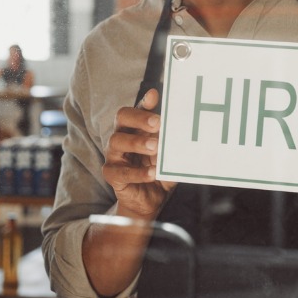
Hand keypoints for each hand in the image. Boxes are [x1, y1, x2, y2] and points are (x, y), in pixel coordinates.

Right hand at [102, 88, 176, 218]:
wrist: (149, 201)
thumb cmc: (158, 172)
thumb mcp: (169, 156)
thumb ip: (173, 144)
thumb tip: (186, 131)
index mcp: (136, 129)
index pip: (137, 110)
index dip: (144, 103)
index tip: (154, 96)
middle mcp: (122, 137)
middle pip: (122, 118)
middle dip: (139, 118)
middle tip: (157, 123)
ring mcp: (114, 155)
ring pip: (116, 141)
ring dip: (137, 143)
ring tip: (155, 147)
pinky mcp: (112, 174)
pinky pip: (121, 171)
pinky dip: (138, 172)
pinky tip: (153, 172)